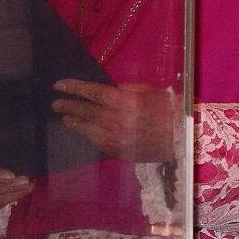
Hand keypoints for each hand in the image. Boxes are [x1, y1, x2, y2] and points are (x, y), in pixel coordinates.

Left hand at [52, 79, 175, 162]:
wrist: (183, 137)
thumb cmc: (167, 109)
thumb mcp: (147, 91)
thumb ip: (123, 90)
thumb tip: (102, 89)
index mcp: (127, 103)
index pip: (94, 93)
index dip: (75, 88)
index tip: (59, 85)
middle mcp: (119, 121)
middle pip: (87, 112)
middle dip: (69, 107)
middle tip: (56, 104)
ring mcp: (118, 139)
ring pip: (89, 130)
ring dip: (75, 123)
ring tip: (66, 119)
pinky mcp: (121, 153)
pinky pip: (99, 143)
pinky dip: (89, 136)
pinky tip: (84, 131)